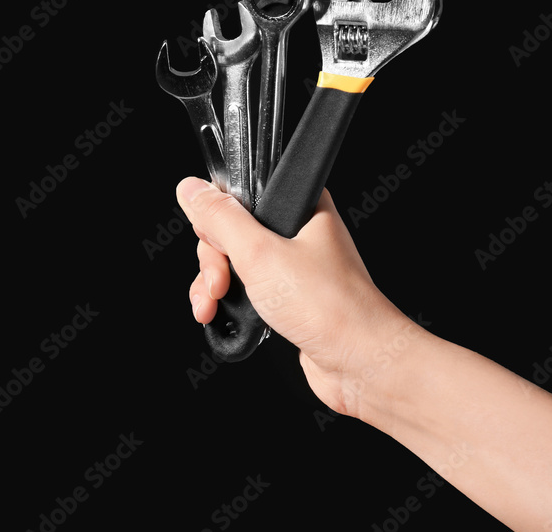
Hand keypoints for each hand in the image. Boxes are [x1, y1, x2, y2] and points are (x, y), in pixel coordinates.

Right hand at [175, 177, 414, 416]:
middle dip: (213, 261)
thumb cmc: (329, 306)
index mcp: (302, 205)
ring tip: (212, 305)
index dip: (218, 217)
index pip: (242, 193)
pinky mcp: (289, 297)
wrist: (359, 361)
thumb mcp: (260, 254)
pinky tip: (221, 317)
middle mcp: (299, 232)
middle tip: (219, 283)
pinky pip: (247, 290)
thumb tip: (191, 190)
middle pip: (231, 231)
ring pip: (235, 263)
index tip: (213, 241)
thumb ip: (221, 219)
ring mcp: (294, 266)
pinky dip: (229, 302)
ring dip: (214, 286)